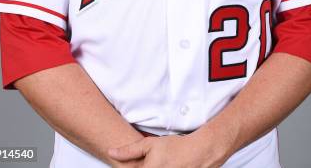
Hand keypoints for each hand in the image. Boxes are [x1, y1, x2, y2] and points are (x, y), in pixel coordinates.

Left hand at [108, 133, 224, 166]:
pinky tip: (168, 165)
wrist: (200, 152)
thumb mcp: (149, 144)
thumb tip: (111, 152)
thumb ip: (128, 150)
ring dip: (153, 166)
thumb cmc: (175, 147)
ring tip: (162, 162)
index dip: (130, 167)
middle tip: (154, 160)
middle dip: (142, 166)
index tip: (134, 163)